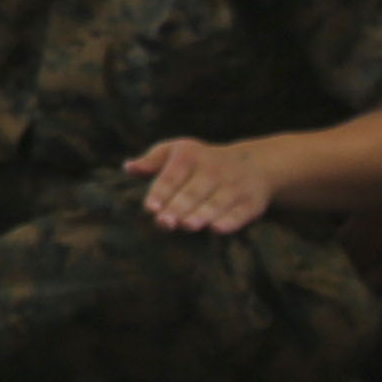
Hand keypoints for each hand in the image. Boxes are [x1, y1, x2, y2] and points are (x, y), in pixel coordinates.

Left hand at [126, 135, 276, 234]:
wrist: (254, 164)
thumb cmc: (202, 161)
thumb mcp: (177, 152)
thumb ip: (151, 161)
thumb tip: (128, 168)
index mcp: (190, 156)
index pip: (172, 176)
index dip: (161, 192)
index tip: (150, 207)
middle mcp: (213, 170)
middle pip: (192, 192)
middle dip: (178, 207)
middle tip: (164, 222)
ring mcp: (234, 186)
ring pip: (215, 203)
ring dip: (201, 214)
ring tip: (187, 226)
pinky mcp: (251, 203)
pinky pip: (240, 213)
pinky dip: (230, 221)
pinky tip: (217, 229)